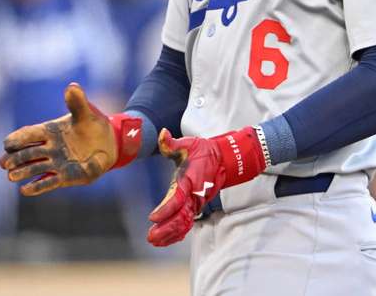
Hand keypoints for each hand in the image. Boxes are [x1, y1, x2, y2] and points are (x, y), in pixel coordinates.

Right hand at [0, 83, 140, 195]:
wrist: (109, 144)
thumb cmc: (94, 125)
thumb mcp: (87, 113)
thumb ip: (77, 102)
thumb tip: (72, 86)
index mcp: (50, 131)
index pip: (29, 134)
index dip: (17, 138)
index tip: (7, 144)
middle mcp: (49, 148)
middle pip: (28, 153)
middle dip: (16, 158)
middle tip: (4, 163)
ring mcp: (55, 163)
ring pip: (34, 168)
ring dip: (23, 172)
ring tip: (11, 176)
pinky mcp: (63, 176)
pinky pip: (47, 182)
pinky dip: (36, 187)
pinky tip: (25, 190)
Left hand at [147, 127, 265, 246]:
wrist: (224, 159)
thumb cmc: (203, 151)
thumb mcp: (188, 143)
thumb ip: (171, 143)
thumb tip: (163, 133)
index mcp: (191, 180)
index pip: (178, 198)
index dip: (166, 209)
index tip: (153, 217)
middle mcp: (194, 195)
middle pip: (181, 217)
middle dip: (166, 228)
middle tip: (151, 236)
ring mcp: (196, 202)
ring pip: (184, 223)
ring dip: (170, 234)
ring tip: (154, 241)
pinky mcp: (196, 206)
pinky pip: (187, 224)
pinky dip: (177, 233)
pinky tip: (165, 240)